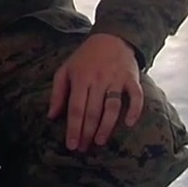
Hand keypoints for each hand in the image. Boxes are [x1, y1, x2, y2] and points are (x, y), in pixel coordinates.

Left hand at [47, 34, 143, 151]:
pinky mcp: (132, 78)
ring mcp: (117, 79)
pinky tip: (129, 124)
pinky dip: (134, 110)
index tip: (71, 145)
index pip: (76, 108)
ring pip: (112, 107)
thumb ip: (58, 92)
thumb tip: (51, 116)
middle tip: (83, 149)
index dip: (74, 128)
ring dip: (106, 126)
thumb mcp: (66, 69)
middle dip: (87, 132)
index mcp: (80, 78)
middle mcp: (98, 79)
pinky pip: (136, 96)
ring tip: (99, 142)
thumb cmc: (85, 57)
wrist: (112, 37)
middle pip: (92, 111)